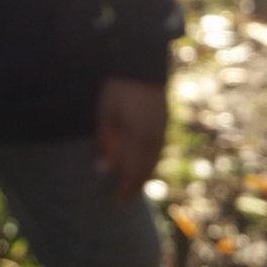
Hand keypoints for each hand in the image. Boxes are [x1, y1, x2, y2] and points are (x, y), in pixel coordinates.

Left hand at [95, 77, 166, 203]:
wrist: (140, 62)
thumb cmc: (117, 88)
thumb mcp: (105, 115)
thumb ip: (105, 144)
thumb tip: (102, 172)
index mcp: (139, 138)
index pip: (132, 173)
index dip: (125, 190)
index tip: (116, 204)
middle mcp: (154, 137)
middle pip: (145, 170)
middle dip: (134, 186)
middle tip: (123, 199)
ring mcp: (161, 128)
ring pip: (153, 160)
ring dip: (143, 175)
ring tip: (131, 185)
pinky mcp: (163, 121)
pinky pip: (157, 149)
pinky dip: (148, 161)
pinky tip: (141, 163)